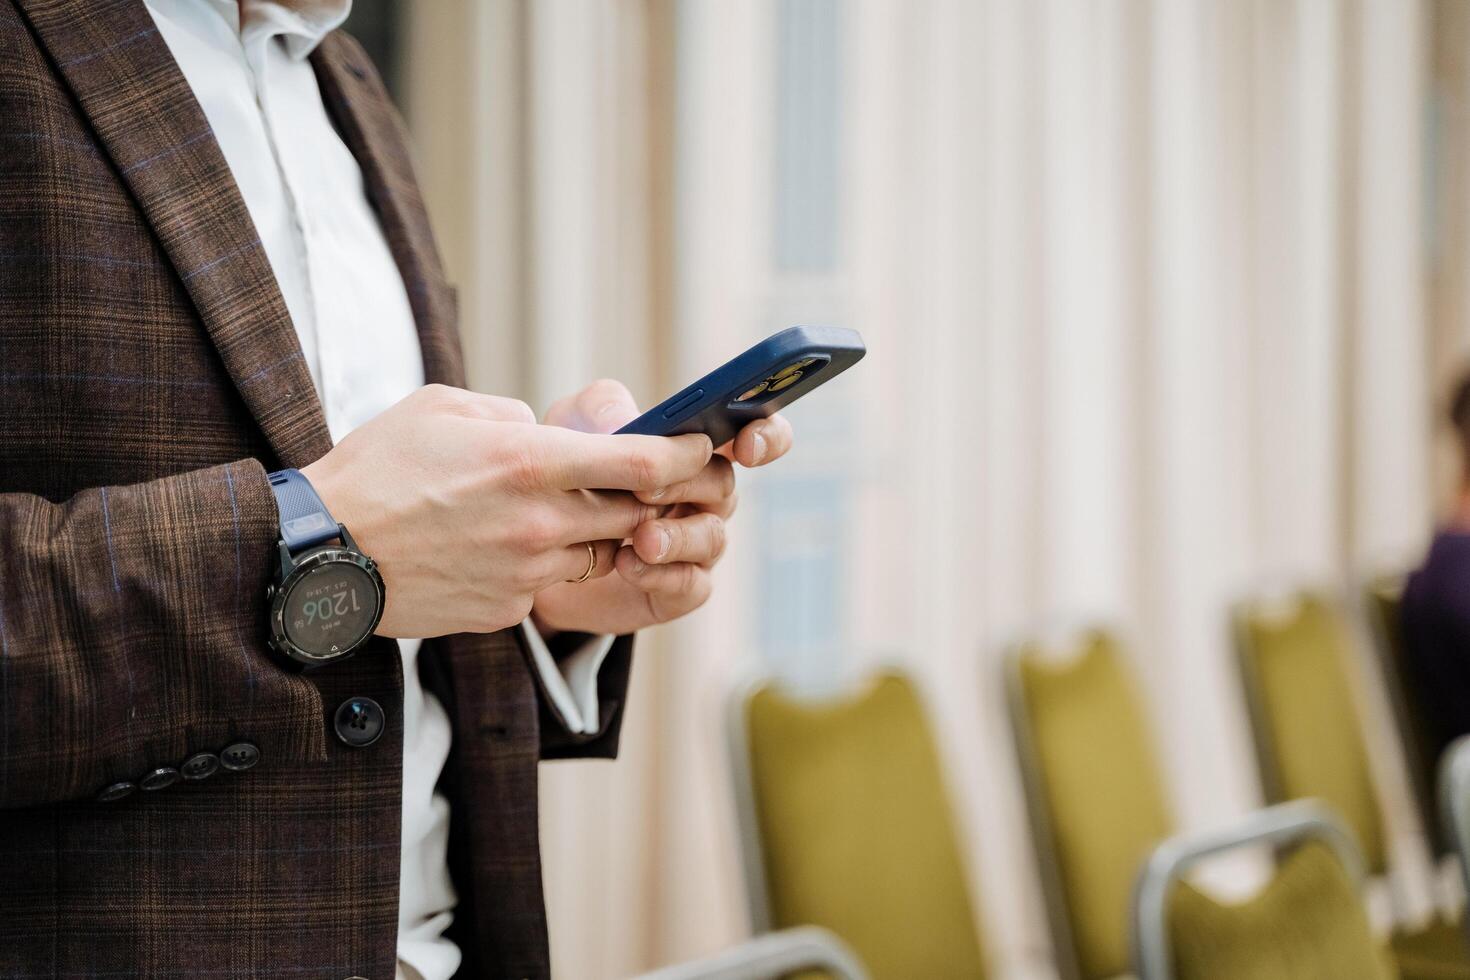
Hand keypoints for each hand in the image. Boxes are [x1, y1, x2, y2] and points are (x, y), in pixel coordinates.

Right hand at [300, 384, 710, 637]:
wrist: (318, 557)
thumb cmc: (375, 471)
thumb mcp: (442, 409)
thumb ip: (512, 416)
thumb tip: (550, 431)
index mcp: (529, 463)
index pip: (643, 463)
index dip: (686, 456)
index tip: (702, 447)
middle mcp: (538, 523)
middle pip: (635, 514)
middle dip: (648, 498)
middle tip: (643, 481)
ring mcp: (525, 574)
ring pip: (597, 553)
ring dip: (594, 534)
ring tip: (548, 511)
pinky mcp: (507, 610)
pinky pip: (550, 584)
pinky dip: (544, 564)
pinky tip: (500, 547)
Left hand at [530, 379, 793, 635]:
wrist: (539, 550)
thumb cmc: (571, 477)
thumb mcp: (571, 428)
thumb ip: (601, 411)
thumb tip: (629, 422)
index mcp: (696, 449)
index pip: (757, 435)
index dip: (766, 437)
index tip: (745, 445)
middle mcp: (707, 496)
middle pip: (724, 483)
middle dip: (687, 483)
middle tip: (643, 489)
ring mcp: (697, 546)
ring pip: (711, 538)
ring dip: (676, 536)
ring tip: (639, 538)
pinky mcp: (678, 589)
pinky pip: (690, 584)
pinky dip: (660, 574)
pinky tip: (627, 564)